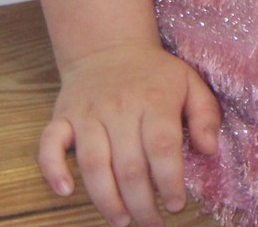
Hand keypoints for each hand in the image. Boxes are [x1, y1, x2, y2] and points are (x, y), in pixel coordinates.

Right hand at [42, 39, 221, 226]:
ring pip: (93, 163)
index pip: (162, 147)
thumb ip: (206, 115)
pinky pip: (49, 145)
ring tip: (122, 220)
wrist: (109, 47)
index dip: (169, 181)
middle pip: (129, 164)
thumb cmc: (154, 75)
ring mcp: (87, 113)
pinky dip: (53, 169)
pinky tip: (66, 191)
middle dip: (141, 202)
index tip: (176, 205)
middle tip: (152, 223)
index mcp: (154, 99)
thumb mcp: (190, 82)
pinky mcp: (61, 117)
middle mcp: (119, 107)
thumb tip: (208, 150)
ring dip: (106, 199)